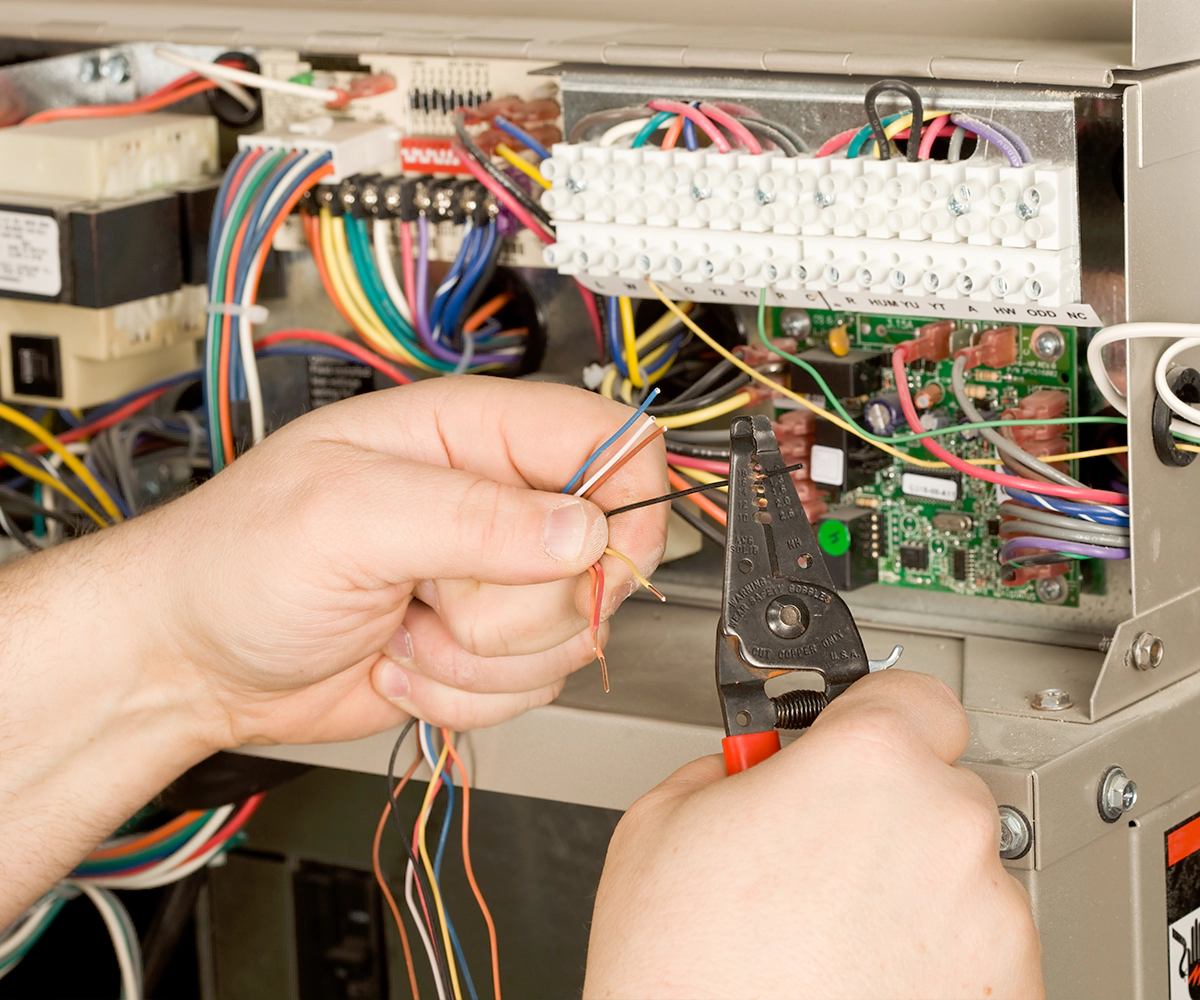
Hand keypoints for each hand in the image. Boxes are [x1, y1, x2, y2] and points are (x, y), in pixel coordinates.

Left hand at [123, 376, 667, 746]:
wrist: (197, 658)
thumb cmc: (239, 560)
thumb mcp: (345, 519)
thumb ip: (471, 517)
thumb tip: (582, 528)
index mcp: (471, 434)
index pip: (613, 441)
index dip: (625, 504)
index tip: (588, 560)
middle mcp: (495, 504)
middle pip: (601, 559)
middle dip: (514, 605)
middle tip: (432, 591)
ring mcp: (493, 580)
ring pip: (571, 635)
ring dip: (479, 657)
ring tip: (403, 622)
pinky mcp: (485, 646)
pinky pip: (532, 686)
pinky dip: (462, 695)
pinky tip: (403, 659)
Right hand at [584, 671, 1043, 998]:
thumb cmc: (683, 976)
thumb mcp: (661, 819)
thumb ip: (733, 763)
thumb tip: (764, 764)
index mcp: (867, 763)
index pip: (914, 692)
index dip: (873, 713)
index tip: (853, 734)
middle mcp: (946, 830)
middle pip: (932, 784)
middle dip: (878, 809)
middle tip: (811, 853)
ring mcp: (989, 919)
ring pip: (956, 867)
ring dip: (907, 884)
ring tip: (826, 933)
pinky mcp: (1007, 991)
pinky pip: (976, 943)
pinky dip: (933, 954)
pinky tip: (858, 975)